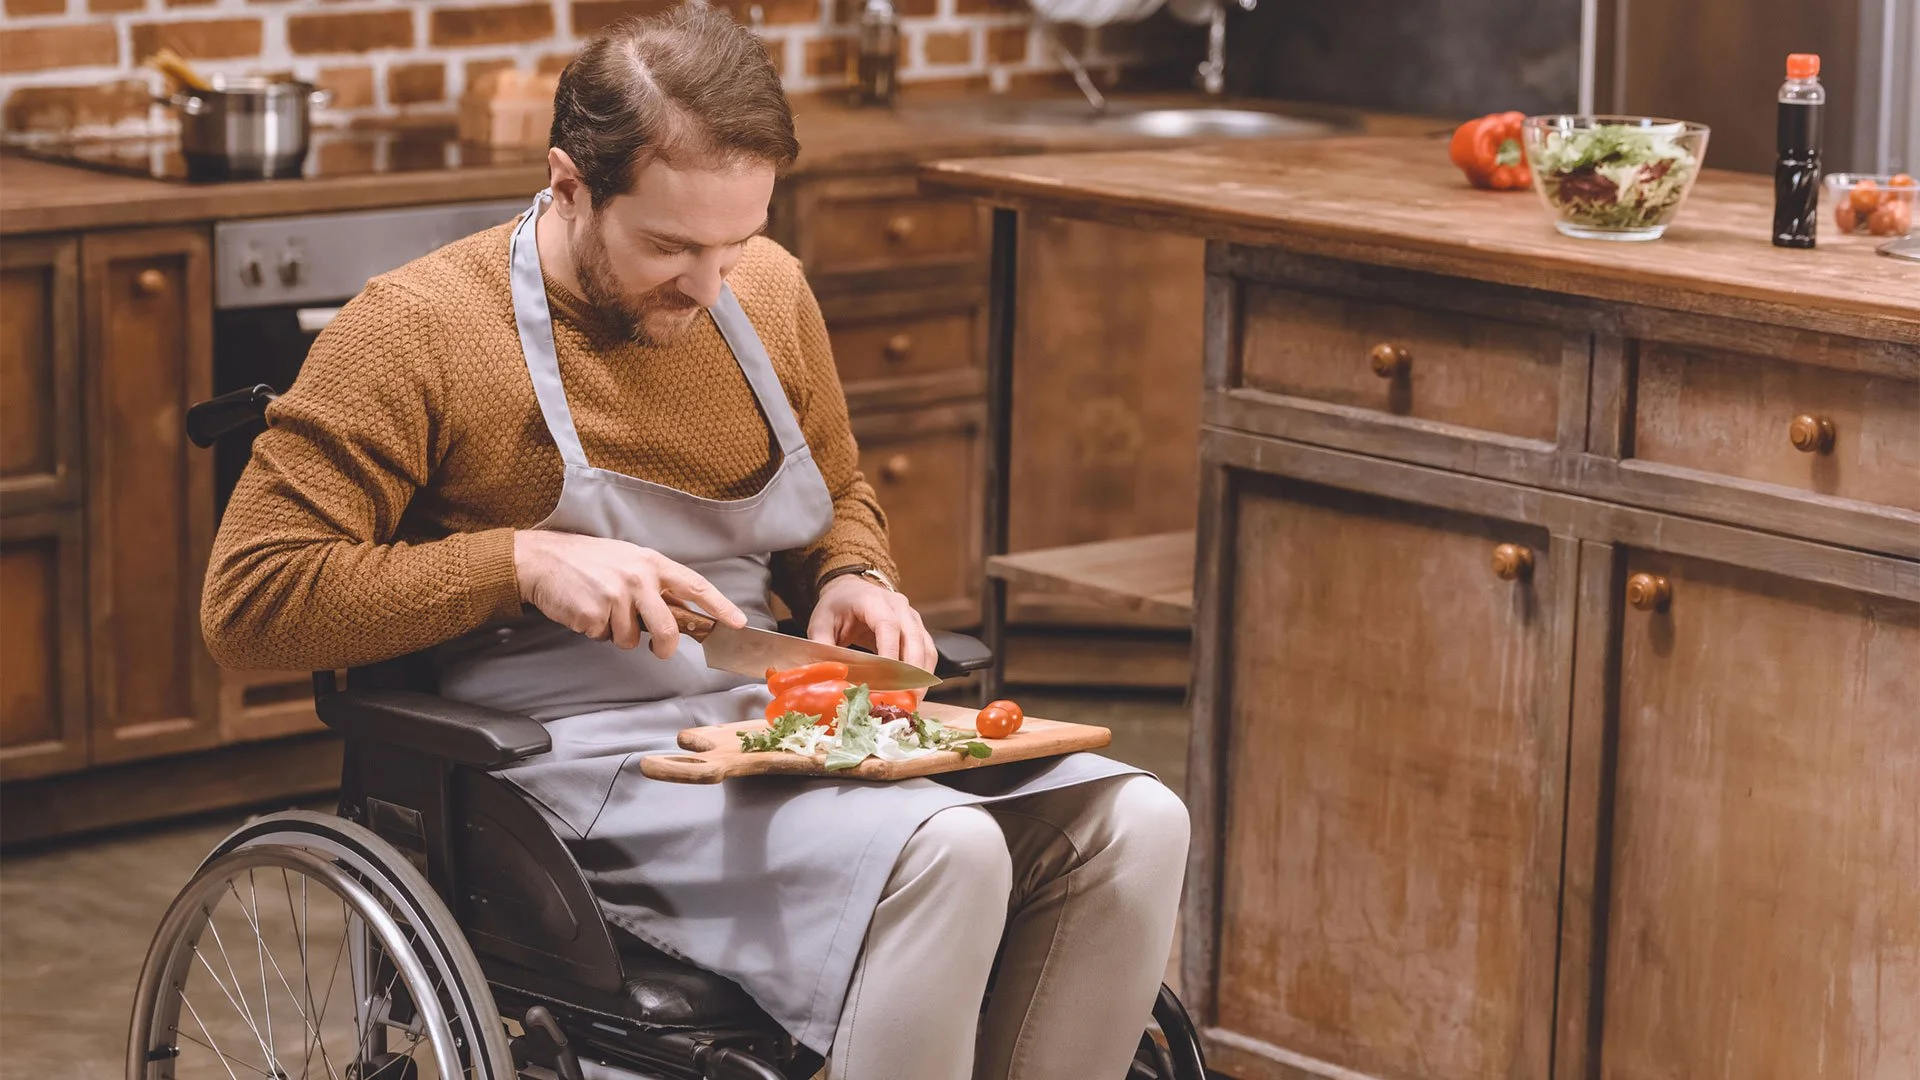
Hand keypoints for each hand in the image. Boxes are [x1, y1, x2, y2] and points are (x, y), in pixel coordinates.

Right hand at [513, 530, 745, 657]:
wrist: (543, 560)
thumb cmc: (588, 561)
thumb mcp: (628, 559)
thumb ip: (654, 583)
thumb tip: (679, 614)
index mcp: (651, 563)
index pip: (696, 585)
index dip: (720, 606)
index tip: (738, 622)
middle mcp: (638, 578)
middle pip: (667, 629)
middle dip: (665, 647)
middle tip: (659, 650)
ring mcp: (615, 596)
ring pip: (632, 639)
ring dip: (617, 633)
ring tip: (601, 609)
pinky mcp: (594, 614)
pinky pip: (604, 638)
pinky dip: (594, 631)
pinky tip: (584, 610)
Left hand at [808, 575, 936, 697]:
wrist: (851, 591)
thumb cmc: (837, 606)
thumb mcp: (821, 622)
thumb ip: (822, 645)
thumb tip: (826, 672)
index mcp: (872, 600)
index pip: (888, 626)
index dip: (890, 653)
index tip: (887, 680)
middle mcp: (898, 606)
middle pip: (913, 639)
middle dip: (911, 672)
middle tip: (906, 699)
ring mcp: (912, 617)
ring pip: (926, 648)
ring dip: (921, 677)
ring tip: (912, 701)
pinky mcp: (918, 629)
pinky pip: (928, 652)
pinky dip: (924, 673)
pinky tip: (914, 692)